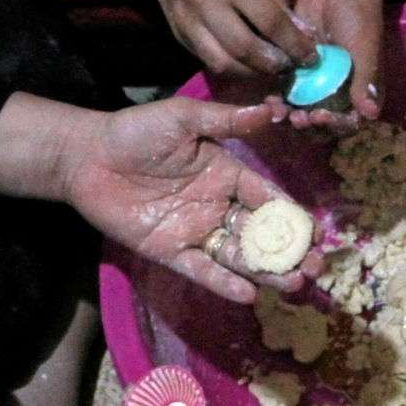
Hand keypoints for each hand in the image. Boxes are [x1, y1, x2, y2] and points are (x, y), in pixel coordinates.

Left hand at [62, 97, 321, 303]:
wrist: (86, 157)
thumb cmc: (135, 132)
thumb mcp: (184, 118)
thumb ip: (226, 120)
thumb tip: (271, 111)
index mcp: (227, 174)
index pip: (268, 199)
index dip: (293, 215)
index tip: (318, 233)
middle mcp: (217, 206)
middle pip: (261, 234)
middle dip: (290, 251)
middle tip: (316, 267)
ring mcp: (195, 231)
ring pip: (239, 256)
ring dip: (267, 271)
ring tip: (295, 282)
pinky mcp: (171, 251)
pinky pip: (203, 270)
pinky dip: (224, 283)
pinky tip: (249, 294)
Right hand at [111, 0, 317, 75]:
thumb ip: (277, 2)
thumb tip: (304, 37)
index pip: (269, 21)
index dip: (294, 44)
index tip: (311, 58)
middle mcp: (206, 1)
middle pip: (245, 48)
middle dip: (273, 64)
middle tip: (291, 68)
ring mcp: (188, 22)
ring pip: (224, 63)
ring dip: (253, 74)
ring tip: (271, 70)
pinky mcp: (179, 36)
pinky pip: (210, 63)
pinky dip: (234, 70)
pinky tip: (249, 67)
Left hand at [291, 0, 394, 130]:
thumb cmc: (359, 18)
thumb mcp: (365, 49)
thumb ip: (366, 81)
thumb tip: (370, 115)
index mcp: (360, 93)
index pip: (348, 123)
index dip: (333, 126)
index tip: (318, 116)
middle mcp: (339, 95)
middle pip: (323, 125)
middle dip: (308, 126)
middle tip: (295, 118)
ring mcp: (316, 86)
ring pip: (302, 113)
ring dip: (290, 116)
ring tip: (279, 109)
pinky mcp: (296, 74)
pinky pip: (287, 94)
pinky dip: (279, 100)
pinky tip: (269, 98)